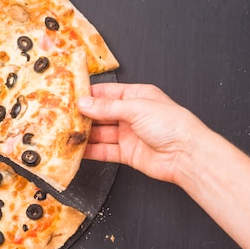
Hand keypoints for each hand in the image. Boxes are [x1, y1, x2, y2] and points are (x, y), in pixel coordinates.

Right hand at [77, 83, 208, 183]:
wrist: (187, 155)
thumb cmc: (172, 125)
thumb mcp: (136, 108)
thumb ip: (107, 107)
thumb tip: (85, 103)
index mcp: (136, 96)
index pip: (106, 93)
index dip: (88, 95)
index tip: (69, 96)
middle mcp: (131, 114)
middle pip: (101, 113)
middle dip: (83, 115)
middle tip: (62, 116)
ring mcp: (129, 134)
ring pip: (100, 133)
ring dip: (85, 134)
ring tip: (66, 133)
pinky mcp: (127, 153)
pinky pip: (104, 150)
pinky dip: (91, 151)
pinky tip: (79, 150)